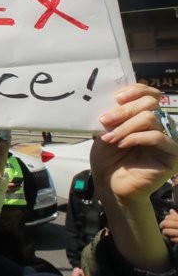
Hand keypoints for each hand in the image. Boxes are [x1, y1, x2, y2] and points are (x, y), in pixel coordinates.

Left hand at [92, 84, 177, 271]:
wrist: (110, 185)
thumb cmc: (108, 158)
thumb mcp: (107, 131)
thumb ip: (114, 115)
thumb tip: (114, 97)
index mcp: (146, 116)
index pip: (150, 94)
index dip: (136, 91)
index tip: (116, 97)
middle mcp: (161, 125)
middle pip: (150, 104)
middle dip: (124, 110)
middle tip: (105, 120)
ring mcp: (169, 139)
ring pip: (151, 118)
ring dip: (126, 126)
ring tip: (110, 138)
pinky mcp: (172, 154)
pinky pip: (157, 137)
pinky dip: (136, 137)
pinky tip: (122, 144)